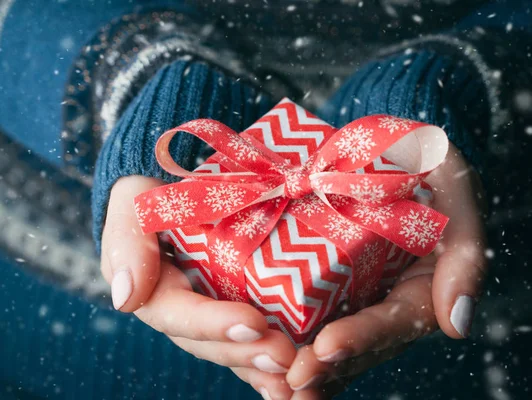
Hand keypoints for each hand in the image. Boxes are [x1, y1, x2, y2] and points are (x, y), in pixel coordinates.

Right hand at [100, 176, 297, 385]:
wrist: (174, 189)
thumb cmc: (153, 196)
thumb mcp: (135, 205)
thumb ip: (128, 242)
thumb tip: (125, 296)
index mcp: (154, 291)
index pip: (180, 314)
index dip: (214, 323)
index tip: (253, 324)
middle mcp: (182, 312)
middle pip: (211, 342)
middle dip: (246, 353)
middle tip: (285, 357)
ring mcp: (211, 313)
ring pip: (233, 349)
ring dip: (262, 367)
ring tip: (295, 376)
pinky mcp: (235, 308)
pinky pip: (250, 340)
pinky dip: (268, 362)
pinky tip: (294, 379)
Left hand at [285, 143, 486, 396]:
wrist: (388, 142)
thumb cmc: (428, 160)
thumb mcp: (456, 189)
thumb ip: (465, 252)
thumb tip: (457, 326)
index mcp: (422, 286)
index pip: (397, 321)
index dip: (364, 337)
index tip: (326, 347)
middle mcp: (386, 297)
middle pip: (361, 343)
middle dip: (327, 365)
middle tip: (292, 381)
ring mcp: (354, 291)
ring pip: (333, 339)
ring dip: (306, 365)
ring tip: (273, 386)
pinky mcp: (325, 277)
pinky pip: (308, 313)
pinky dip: (289, 338)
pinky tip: (262, 359)